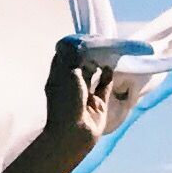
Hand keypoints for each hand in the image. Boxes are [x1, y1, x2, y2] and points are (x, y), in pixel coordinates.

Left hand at [41, 35, 124, 152]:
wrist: (74, 133)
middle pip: (80, 66)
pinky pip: (104, 86)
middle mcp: (71, 86)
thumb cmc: (66, 102)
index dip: (73, 48)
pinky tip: (113, 66)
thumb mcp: (67, 75)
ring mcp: (85, 95)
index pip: (64, 59)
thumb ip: (73, 58)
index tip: (84, 39)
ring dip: (100, 64)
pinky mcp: (98, 104)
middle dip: (89, 55)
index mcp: (58, 78)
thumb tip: (76, 44)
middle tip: (101, 43)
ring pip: (94, 75)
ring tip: (109, 51)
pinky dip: (109, 76)